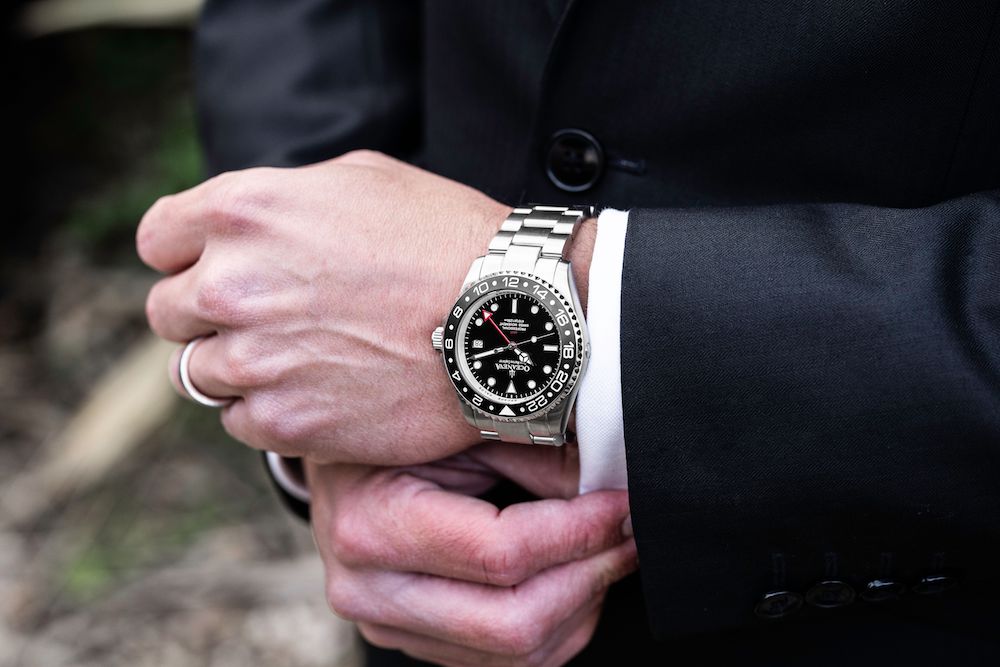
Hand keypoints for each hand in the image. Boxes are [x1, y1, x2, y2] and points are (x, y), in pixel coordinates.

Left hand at [138, 150, 511, 464]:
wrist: (512, 320)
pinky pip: (241, 424)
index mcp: (245, 210)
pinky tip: (324, 393)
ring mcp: (255, 360)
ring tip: (305, 359)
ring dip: (240, 368)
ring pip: (199, 374)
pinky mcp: (286, 423)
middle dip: (210, 315)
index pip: (158, 239)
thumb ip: (281, 200)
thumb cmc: (450, 241)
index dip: (187, 255)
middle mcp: (233, 284)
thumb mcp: (362, 180)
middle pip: (169, 312)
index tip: (216, 270)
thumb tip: (245, 229)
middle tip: (271, 320)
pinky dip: (272, 412)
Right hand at [310, 449, 635, 666]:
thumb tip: (609, 481)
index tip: (622, 505)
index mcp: (373, 524)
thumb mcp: (459, 425)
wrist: (339, 465)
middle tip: (629, 534)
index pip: (499, 553)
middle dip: (589, 578)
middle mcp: (370, 591)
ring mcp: (388, 627)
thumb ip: (533, 451)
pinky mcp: (413, 643)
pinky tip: (573, 578)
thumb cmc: (399, 433)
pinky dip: (556, 626)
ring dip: (581, 606)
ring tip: (607, 552)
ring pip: (516, 655)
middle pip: (512, 623)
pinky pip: (504, 663)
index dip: (578, 533)